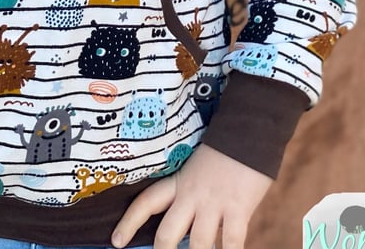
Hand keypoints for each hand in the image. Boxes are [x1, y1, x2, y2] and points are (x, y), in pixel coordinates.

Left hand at [111, 144, 272, 248]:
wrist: (248, 128)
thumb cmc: (225, 148)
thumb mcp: (198, 166)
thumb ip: (190, 190)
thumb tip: (188, 220)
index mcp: (179, 182)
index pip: (147, 202)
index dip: (129, 223)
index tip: (116, 241)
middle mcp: (192, 196)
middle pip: (167, 234)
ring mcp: (214, 204)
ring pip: (199, 245)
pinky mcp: (238, 208)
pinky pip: (232, 243)